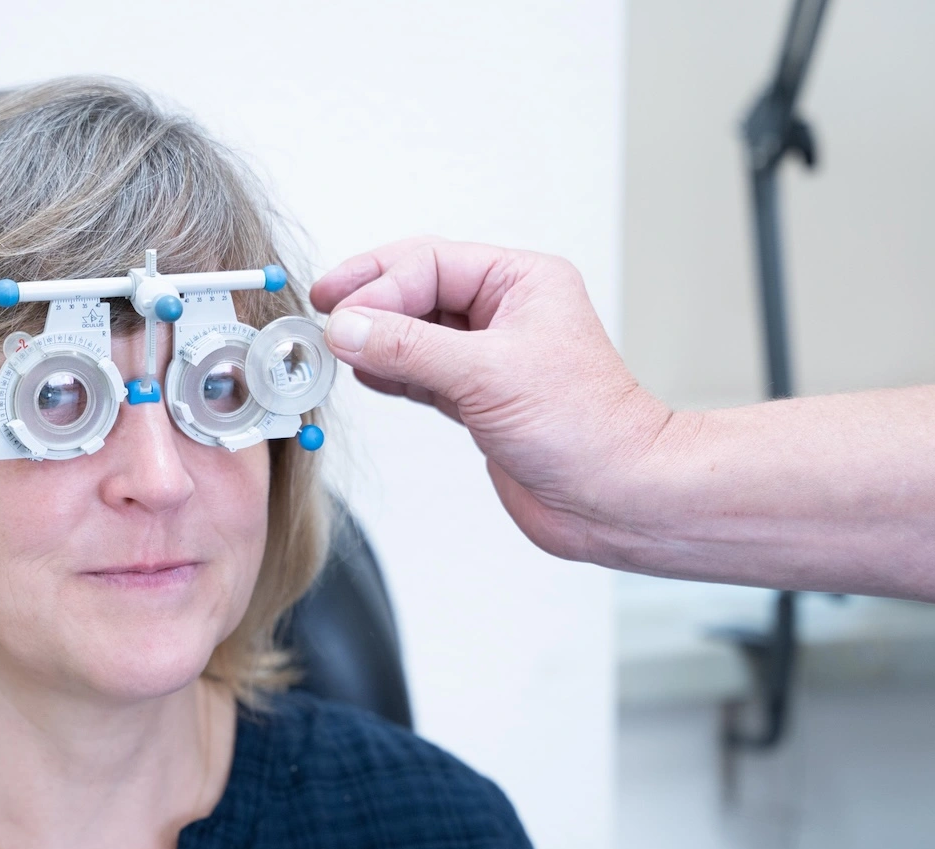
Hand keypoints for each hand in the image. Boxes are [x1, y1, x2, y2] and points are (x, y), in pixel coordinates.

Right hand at [311, 237, 670, 563]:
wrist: (615, 498)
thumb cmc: (585, 429)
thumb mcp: (487, 375)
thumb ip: (409, 348)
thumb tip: (347, 327)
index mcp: (521, 281)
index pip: (429, 264)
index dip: (378, 286)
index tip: (337, 316)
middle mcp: (506, 311)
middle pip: (417, 288)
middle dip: (369, 302)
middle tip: (319, 313)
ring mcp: (490, 356)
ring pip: (415, 331)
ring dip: (374, 339)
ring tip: (331, 348)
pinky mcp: (479, 398)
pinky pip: (420, 372)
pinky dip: (389, 373)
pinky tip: (363, 375)